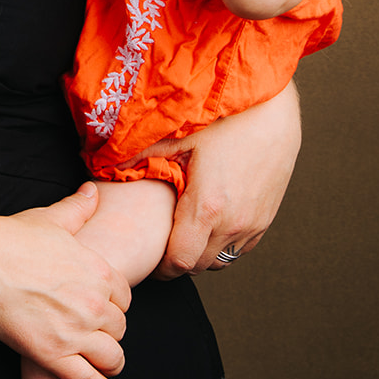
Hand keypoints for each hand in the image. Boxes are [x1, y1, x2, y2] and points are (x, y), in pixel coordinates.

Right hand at [0, 182, 130, 378]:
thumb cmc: (12, 238)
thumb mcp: (52, 219)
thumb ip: (78, 209)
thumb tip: (93, 192)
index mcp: (98, 271)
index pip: (124, 297)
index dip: (116, 304)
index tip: (108, 310)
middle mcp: (95, 303)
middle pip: (119, 327)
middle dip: (112, 332)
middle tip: (101, 336)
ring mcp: (77, 332)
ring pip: (112, 356)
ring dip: (112, 362)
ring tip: (108, 366)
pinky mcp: (55, 356)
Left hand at [135, 84, 300, 276]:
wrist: (272, 111)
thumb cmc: (226, 120)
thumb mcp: (178, 137)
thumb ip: (141, 156)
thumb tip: (107, 164)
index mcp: (206, 207)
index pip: (179, 262)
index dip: (160, 268)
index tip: (149, 259)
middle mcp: (233, 223)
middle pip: (198, 265)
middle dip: (177, 261)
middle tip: (160, 244)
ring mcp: (253, 223)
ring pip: (221, 260)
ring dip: (201, 254)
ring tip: (184, 232)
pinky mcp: (267, 218)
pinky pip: (241, 248)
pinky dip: (223, 244)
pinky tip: (210, 222)